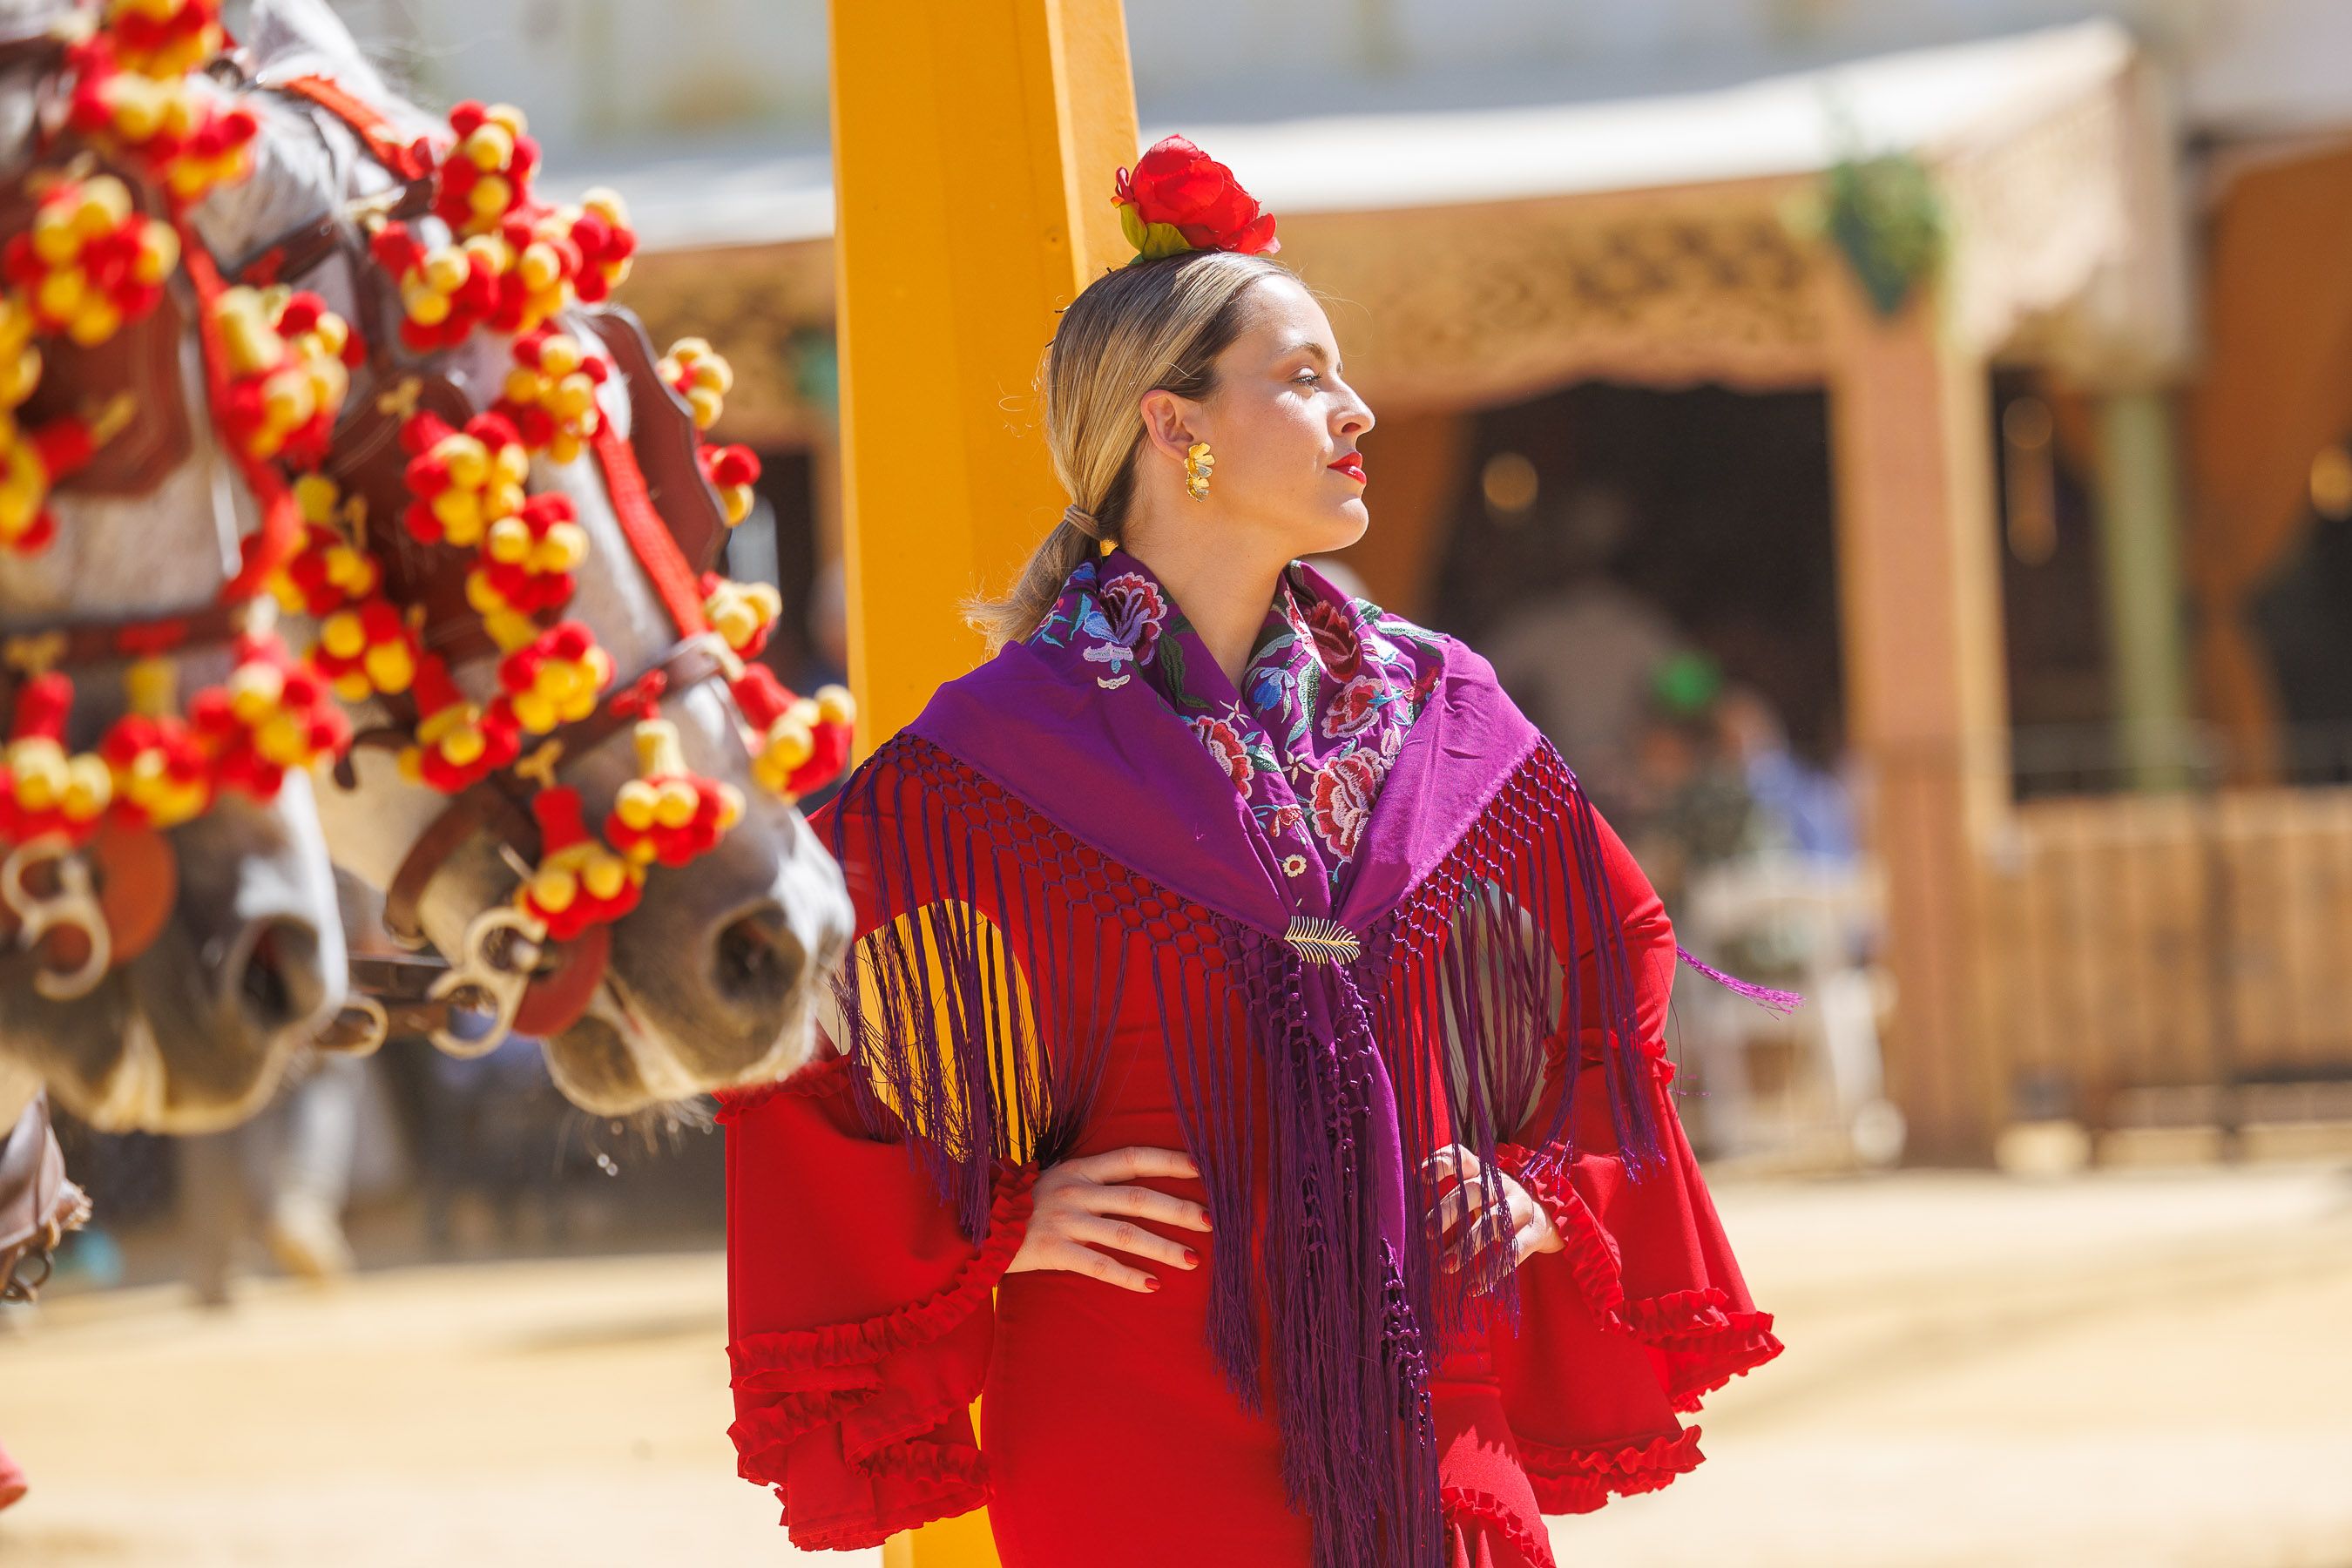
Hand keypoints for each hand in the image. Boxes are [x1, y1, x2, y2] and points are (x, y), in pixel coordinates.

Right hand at [1006, 1145, 1210, 1294]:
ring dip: (1162, 1247)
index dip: (1167, 1161)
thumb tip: (1134, 1186)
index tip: (1200, 1167)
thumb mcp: (1055, 1181)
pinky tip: (1152, 1286)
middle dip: (1178, 1209)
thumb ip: (1089, 1181)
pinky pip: (1099, 1265)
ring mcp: (1065, 1221)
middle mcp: (1076, 1191)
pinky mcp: (1054, 1251)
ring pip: (1125, 1233)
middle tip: (1211, 1221)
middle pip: (1138, 1197)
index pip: (1132, 1158)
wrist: (972, 1225)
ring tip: (1193, 1260)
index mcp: (1079, 1169)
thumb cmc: (1019, 1205)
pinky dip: (1128, 1276)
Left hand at [1421, 1146, 1559, 1290]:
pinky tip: (1473, 1287)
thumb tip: (1412, 1223)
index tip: (1421, 1177)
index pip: (1462, 1158)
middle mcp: (1502, 1184)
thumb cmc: (1494, 1208)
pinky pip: (1513, 1252)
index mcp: (1482, 1172)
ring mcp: (1521, 1206)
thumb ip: (1448, 1204)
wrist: (1545, 1220)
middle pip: (1472, 1191)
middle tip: (1427, 1233)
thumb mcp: (1474, 1199)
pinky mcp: (1535, 1232)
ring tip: (1445, 1266)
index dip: (1442, 1164)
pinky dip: (1491, 1272)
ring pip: (1493, 1222)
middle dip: (1447, 1212)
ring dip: (1467, 1246)